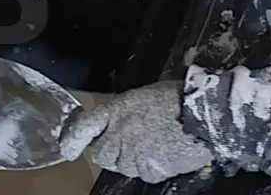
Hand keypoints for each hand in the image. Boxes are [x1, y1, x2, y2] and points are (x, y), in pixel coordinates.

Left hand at [58, 80, 213, 183]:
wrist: (203, 114)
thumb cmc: (177, 99)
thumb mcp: (141, 97)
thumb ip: (122, 113)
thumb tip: (116, 126)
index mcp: (117, 110)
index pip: (84, 126)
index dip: (73, 139)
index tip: (66, 149)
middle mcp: (120, 133)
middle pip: (101, 154)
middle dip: (111, 151)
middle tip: (129, 143)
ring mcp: (134, 154)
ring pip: (122, 166)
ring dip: (132, 159)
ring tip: (154, 144)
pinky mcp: (150, 170)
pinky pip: (143, 173)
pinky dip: (151, 167)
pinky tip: (165, 152)